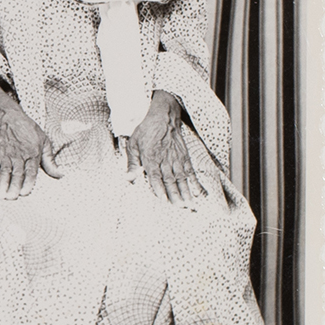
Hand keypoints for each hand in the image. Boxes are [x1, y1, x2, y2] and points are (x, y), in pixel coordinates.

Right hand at [0, 77, 61, 199]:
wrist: (7, 117)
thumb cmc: (28, 129)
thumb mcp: (44, 141)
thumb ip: (50, 161)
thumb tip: (61, 174)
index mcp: (32, 154)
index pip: (30, 173)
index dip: (28, 184)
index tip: (25, 193)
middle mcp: (19, 156)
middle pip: (16, 175)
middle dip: (14, 188)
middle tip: (12, 197)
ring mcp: (5, 155)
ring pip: (4, 173)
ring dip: (2, 186)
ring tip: (2, 196)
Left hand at [126, 90, 203, 205]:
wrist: (163, 116)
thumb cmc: (145, 131)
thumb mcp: (133, 144)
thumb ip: (131, 163)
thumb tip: (128, 178)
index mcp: (151, 157)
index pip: (155, 176)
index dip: (159, 188)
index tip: (163, 200)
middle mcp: (165, 159)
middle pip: (170, 179)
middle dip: (175, 194)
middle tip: (179, 207)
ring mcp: (176, 158)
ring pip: (181, 177)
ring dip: (186, 191)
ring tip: (189, 204)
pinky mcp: (184, 156)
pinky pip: (190, 171)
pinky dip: (194, 182)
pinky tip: (196, 192)